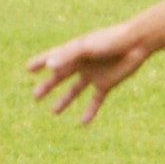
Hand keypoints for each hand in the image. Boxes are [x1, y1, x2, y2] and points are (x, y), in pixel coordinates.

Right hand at [24, 20, 152, 122]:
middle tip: (35, 96)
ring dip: (65, 100)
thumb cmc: (110, 40)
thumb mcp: (86, 48)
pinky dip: (90, 111)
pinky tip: (84, 123)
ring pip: (75, 90)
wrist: (136, 44)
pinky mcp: (106, 84)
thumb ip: (67, 56)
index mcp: (74, 51)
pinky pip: (95, 100)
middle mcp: (81, 64)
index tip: (28, 68)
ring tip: (54, 112)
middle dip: (48, 86)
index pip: (53, 57)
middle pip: (60, 77)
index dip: (40, 62)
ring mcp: (93, 75)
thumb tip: (49, 67)